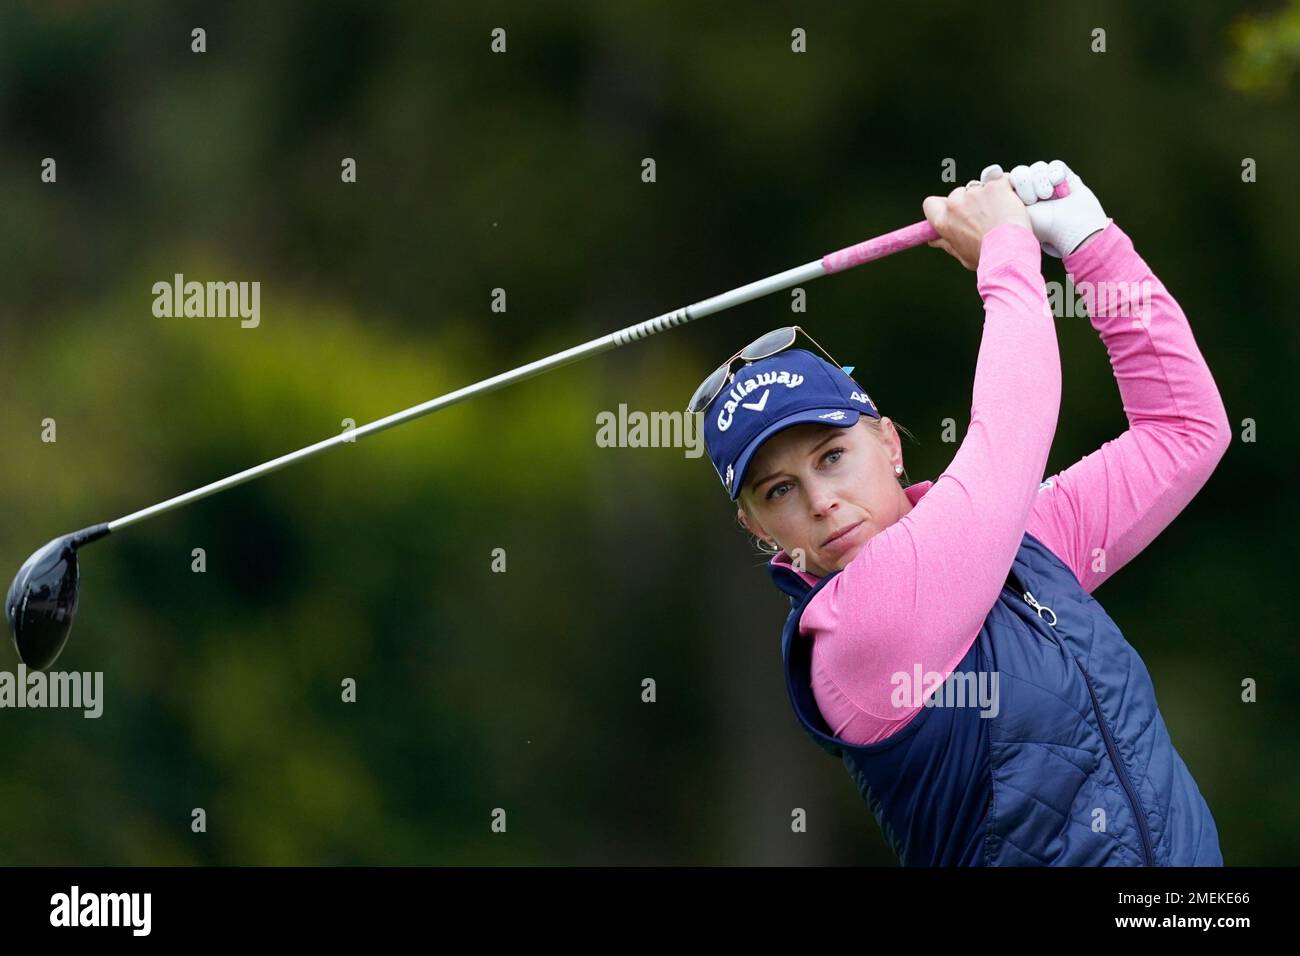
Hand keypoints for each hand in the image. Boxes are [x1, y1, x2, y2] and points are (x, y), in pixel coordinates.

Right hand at [922, 175, 1030, 270]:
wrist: (1011, 251)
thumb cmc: (987, 257)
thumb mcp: (962, 255)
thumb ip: (947, 244)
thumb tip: (934, 240)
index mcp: (944, 221)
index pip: (931, 204)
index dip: (941, 206)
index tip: (952, 212)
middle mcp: (956, 204)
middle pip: (958, 194)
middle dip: (970, 202)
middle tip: (985, 218)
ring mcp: (975, 192)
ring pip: (980, 187)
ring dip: (989, 196)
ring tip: (1002, 214)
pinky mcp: (995, 185)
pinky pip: (1000, 179)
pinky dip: (1007, 188)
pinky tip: (1012, 202)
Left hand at [988, 160, 1109, 257]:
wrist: (1072, 231)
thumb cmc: (1039, 228)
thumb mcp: (1012, 214)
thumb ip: (998, 198)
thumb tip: (992, 174)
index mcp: (1015, 202)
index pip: (1007, 180)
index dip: (1011, 184)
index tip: (1016, 196)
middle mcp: (1031, 192)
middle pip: (1021, 172)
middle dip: (1026, 184)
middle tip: (1032, 200)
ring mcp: (1049, 185)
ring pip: (1037, 168)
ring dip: (1041, 181)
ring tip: (1048, 196)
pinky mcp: (1065, 179)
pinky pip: (1055, 165)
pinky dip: (1056, 174)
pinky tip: (1061, 189)